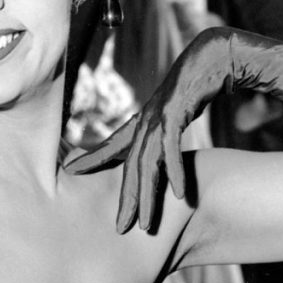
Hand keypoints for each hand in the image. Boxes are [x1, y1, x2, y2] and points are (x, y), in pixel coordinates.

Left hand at [65, 29, 227, 231]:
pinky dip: (175, 171)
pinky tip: (179, 195)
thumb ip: (163, 129)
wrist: (213, 55)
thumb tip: (158, 147)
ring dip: (146, 195)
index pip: (112, 145)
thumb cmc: (194, 83)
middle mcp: (145, 120)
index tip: (69, 172)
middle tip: (121, 228)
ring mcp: (159, 117)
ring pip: (147, 162)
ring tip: (145, 223)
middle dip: (125, 199)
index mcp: (142, 120)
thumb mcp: (173, 109)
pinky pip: (173, 148)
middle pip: (129, 166)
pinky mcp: (177, 113)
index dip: (91, 159)